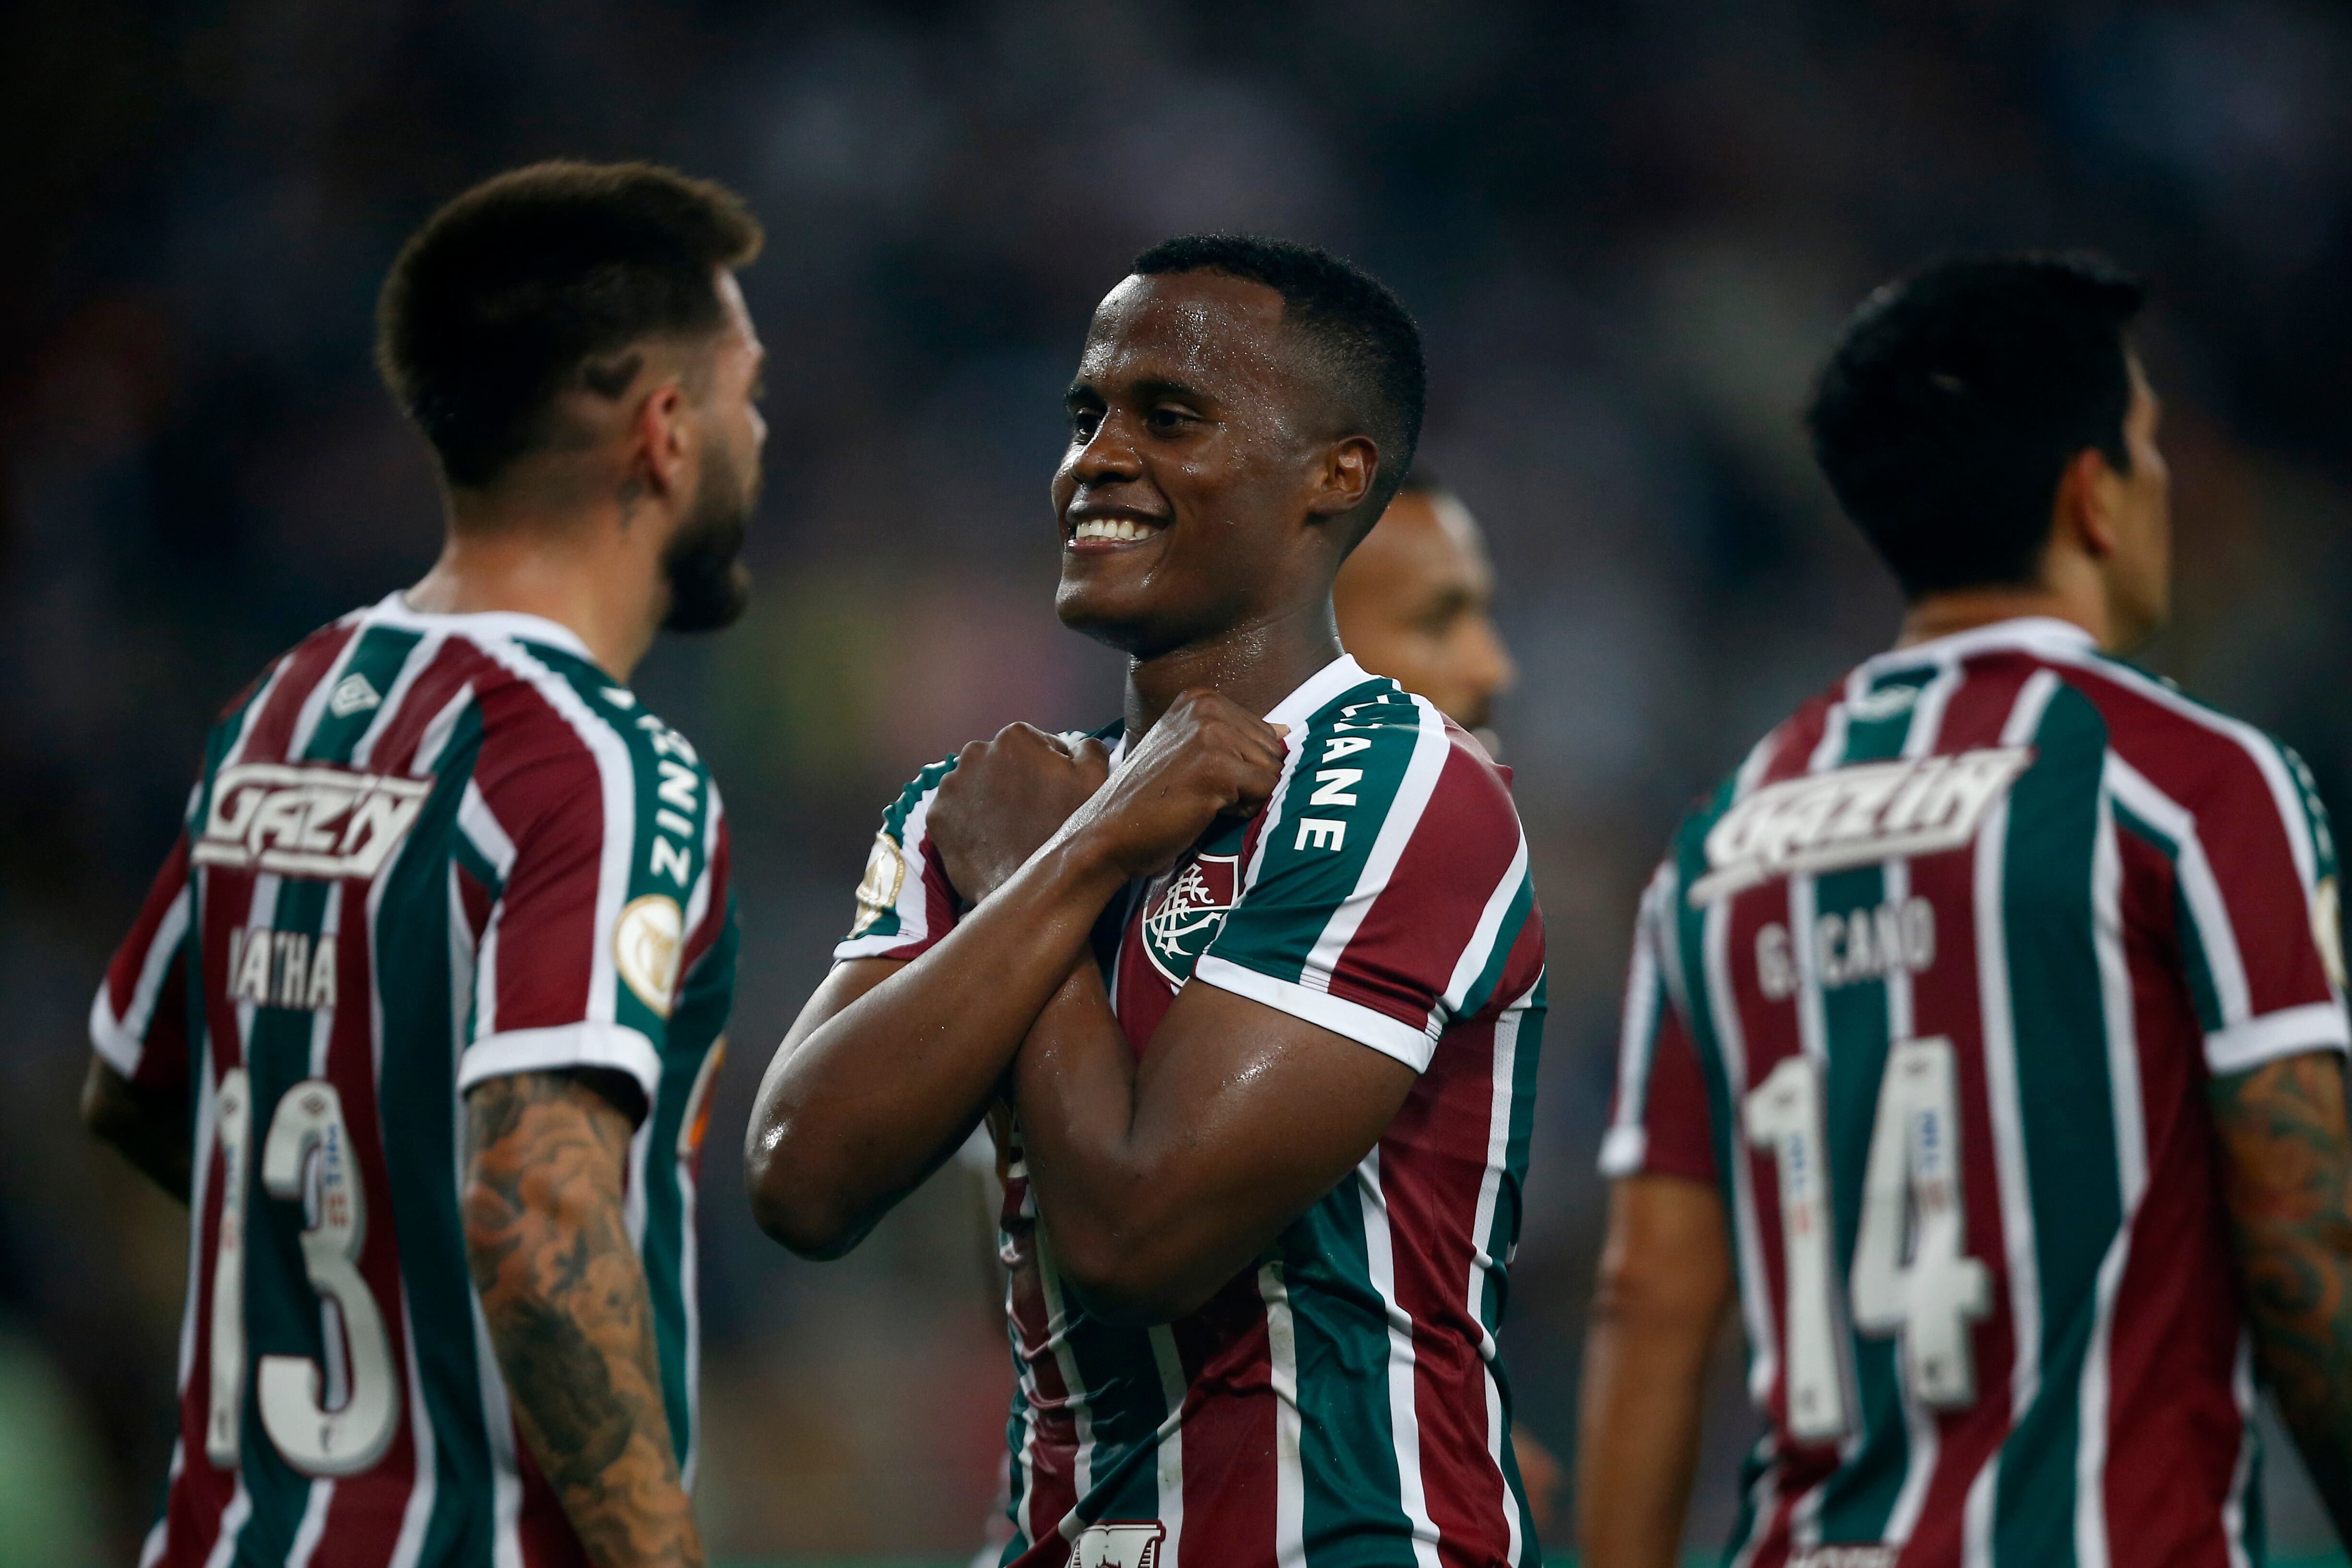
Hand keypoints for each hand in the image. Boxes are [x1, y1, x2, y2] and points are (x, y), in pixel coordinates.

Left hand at [930, 724, 1111, 904]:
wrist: (1027, 888)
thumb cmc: (1064, 832)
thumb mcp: (1096, 780)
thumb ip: (1090, 748)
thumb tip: (1077, 745)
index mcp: (1015, 736)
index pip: (1040, 746)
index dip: (1053, 771)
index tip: (1057, 795)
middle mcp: (976, 751)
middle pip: (1005, 762)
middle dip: (1019, 780)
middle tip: (1035, 814)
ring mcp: (951, 784)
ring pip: (979, 784)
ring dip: (993, 798)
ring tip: (1012, 828)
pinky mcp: (937, 814)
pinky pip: (958, 809)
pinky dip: (972, 819)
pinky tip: (991, 837)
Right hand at [1066, 690, 1286, 882]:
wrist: (1108, 835)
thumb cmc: (1151, 803)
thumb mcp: (1191, 754)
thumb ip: (1236, 738)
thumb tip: (1288, 731)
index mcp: (1200, 699)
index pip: (1264, 731)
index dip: (1246, 767)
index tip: (1206, 780)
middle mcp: (1206, 707)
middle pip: (1273, 749)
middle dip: (1251, 781)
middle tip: (1205, 795)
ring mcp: (1211, 734)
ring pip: (1273, 771)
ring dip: (1248, 797)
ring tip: (1205, 802)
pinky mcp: (1216, 767)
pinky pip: (1266, 791)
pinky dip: (1245, 810)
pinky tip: (1208, 811)